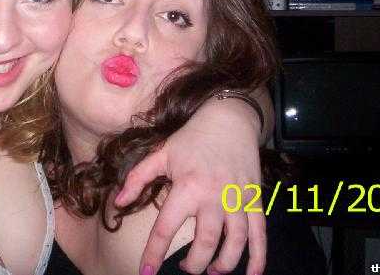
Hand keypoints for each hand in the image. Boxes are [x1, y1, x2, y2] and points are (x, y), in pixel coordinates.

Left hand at [116, 98, 264, 274]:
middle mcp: (213, 197)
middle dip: (194, 264)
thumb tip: (119, 202)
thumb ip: (138, 178)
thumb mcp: (161, 153)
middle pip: (205, 243)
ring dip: (223, 264)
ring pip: (234, 243)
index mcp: (187, 187)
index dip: (154, 254)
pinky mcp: (255, 200)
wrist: (229, 119)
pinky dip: (258, 258)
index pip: (166, 228)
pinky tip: (252, 274)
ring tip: (212, 271)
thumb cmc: (191, 138)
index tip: (146, 273)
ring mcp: (237, 200)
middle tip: (185, 267)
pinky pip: (260, 234)